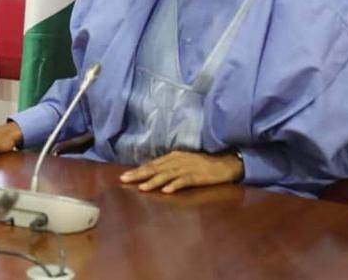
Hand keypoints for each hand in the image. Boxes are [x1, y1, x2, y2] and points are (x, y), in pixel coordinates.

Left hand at [120, 150, 243, 193]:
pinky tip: (167, 191)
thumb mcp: (183, 161)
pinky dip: (175, 185)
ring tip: (142, 187)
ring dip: (154, 181)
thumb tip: (152, 172)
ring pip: (166, 175)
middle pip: (155, 168)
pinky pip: (184, 181)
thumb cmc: (203, 163)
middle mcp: (177, 161)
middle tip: (124, 179)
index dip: (137, 170)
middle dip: (138, 174)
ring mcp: (187, 168)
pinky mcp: (197, 176)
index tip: (123, 176)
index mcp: (172, 157)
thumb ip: (168, 166)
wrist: (225, 162)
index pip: (151, 164)